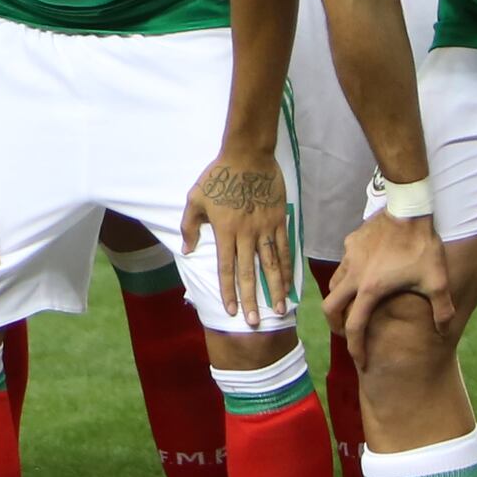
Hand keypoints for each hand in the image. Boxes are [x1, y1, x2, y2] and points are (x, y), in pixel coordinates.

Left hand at [186, 145, 295, 332]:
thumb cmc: (218, 175)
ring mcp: (265, 228)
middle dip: (251, 300)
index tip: (230, 311)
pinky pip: (285, 247)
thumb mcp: (195, 198)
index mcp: (224, 231)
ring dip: (276, 289)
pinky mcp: (280, 219)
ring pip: (271, 264)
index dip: (228, 292)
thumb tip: (186, 249)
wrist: (247, 154)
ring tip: (281, 309)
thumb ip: (190, 226)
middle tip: (255, 322)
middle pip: (249, 273)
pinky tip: (291, 281)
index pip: (226, 269)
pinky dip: (288, 265)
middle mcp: (246, 234)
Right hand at [324, 206, 455, 357]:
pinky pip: (343, 264)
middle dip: (334, 325)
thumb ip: (442, 309)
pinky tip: (363, 274)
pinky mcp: (350, 242)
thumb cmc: (423, 246)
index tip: (361, 361)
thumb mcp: (437, 280)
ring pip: (333, 285)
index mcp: (370, 290)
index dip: (356, 348)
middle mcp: (353, 276)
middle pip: (329, 308)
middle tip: (346, 334)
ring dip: (339, 300)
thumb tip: (444, 331)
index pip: (355, 327)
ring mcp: (349, 257)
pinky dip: (347, 276)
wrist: (408, 208)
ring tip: (352, 306)